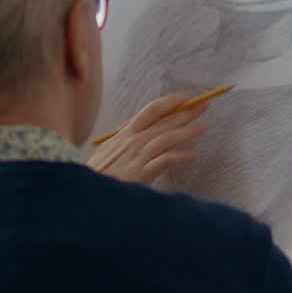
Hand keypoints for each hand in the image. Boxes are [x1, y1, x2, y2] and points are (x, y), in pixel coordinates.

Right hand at [87, 92, 209, 184]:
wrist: (88, 193)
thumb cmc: (100, 175)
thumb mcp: (108, 150)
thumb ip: (123, 138)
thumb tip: (134, 125)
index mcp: (125, 134)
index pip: (151, 110)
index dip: (170, 102)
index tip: (185, 99)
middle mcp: (132, 141)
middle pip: (163, 121)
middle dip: (185, 112)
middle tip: (203, 106)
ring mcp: (136, 156)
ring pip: (166, 137)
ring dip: (187, 131)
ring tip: (203, 127)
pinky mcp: (140, 173)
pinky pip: (164, 160)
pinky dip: (179, 156)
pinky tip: (191, 155)